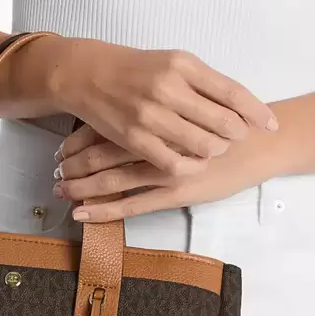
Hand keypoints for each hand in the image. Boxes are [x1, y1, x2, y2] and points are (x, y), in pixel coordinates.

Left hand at [52, 121, 280, 222]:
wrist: (260, 142)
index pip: (104, 127)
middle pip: (101, 151)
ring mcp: (165, 168)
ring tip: (59, 190)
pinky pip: (133, 204)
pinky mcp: (176, 192)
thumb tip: (119, 114)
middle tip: (53, 171)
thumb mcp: (191, 101)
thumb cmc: (226, 120)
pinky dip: (104, 210)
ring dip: (81, 186)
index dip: (77, 139)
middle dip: (72, 163)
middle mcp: (155, 139)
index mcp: (154, 114)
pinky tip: (82, 214)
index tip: (59, 148)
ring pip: (111, 179)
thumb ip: (160, 107)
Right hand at [53, 39, 278, 175]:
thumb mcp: (173, 62)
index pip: (232, 92)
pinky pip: (175, 163)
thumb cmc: (137, 68)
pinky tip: (193, 162)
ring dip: (216, 151)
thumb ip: (205, 82)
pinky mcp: (135, 138)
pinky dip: (192, 166)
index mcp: (183, 65)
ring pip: (204, 146)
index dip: (257, 112)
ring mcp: (151, 115)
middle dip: (237, 135)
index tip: (271, 124)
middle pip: (224, 123)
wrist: (87, 74)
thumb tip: (241, 106)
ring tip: (214, 148)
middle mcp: (169, 88)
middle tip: (236, 137)